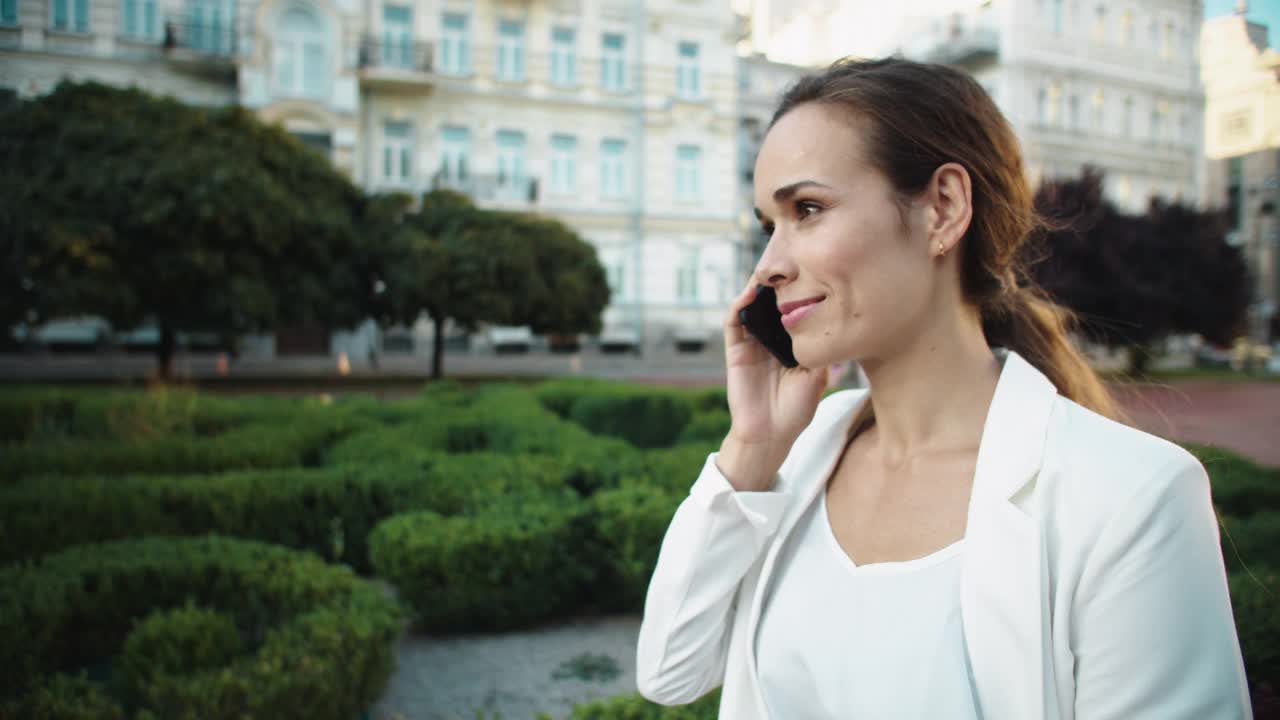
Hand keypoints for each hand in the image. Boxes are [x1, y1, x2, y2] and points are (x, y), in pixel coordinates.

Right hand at [717, 283, 827, 490]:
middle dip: (778, 282)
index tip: (812, 271)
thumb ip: (821, 349)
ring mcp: (751, 344)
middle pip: (770, 302)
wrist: (772, 435)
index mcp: (790, 343)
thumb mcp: (818, 375)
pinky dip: (739, 305)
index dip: (799, 290)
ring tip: (769, 270)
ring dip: (756, 287)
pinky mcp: (735, 351)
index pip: (792, 309)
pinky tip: (750, 293)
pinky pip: (733, 322)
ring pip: (750, 306)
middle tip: (789, 260)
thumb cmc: (796, 410)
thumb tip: (837, 323)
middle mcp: (769, 339)